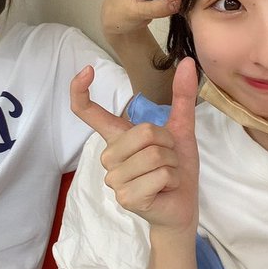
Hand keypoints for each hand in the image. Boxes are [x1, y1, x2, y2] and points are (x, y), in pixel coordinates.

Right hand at [71, 57, 198, 232]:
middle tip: (168, 160)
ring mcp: (114, 178)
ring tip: (167, 176)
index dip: (81, 90)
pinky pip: (158, 176)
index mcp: (117, 137)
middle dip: (169, 145)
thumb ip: (181, 96)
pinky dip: (172, 180)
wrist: (182, 207)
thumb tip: (186, 61)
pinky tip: (165, 189)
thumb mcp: (181, 128)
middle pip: (144, 132)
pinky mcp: (125, 197)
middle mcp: (110, 156)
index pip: (88, 112)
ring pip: (153, 155)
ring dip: (172, 165)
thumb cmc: (176, 168)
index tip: (87, 70)